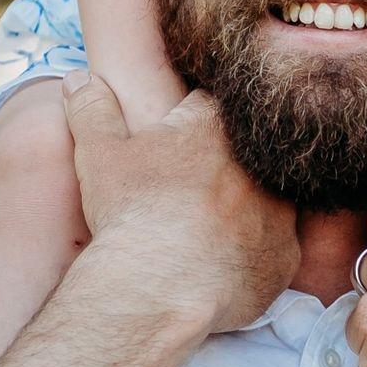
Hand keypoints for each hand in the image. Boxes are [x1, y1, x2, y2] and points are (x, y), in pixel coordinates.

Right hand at [62, 72, 298, 334]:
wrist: (161, 287)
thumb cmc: (132, 213)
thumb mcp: (101, 154)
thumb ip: (93, 109)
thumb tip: (80, 79)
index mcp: (218, 125)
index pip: (212, 105)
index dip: (193, 119)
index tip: (177, 139)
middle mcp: (261, 163)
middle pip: (247, 152)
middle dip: (224, 163)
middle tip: (190, 189)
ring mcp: (280, 210)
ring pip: (268, 198)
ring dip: (245, 207)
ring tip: (207, 228)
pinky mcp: (286, 255)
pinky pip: (275, 248)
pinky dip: (253, 254)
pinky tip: (224, 264)